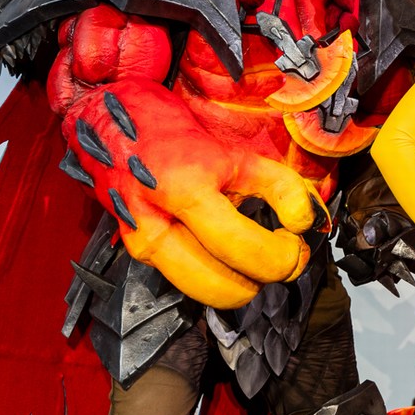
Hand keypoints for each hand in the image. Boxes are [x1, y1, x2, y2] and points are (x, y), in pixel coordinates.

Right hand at [62, 83, 324, 310]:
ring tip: (257, 264)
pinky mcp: (132, 251)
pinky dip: (214, 277)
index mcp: (186, 189)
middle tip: (282, 261)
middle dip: (260, 281)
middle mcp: (155, 223)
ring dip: (237, 287)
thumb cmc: (176, 133)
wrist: (109, 120)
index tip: (297, 243)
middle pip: (219, 286)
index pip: (243, 247)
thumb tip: (305, 222)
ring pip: (198, 293)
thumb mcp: (234, 151)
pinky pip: (182, 279)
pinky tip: (228, 258)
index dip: (280, 257)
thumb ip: (278, 185)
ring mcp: (138, 242)